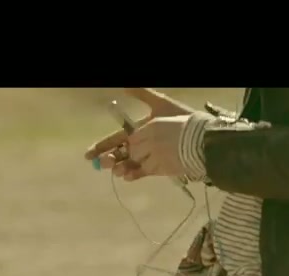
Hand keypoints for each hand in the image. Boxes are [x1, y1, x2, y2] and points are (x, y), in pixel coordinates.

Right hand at [82, 88, 196, 180]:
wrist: (199, 138)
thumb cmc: (180, 119)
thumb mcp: (161, 104)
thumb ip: (143, 94)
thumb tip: (124, 86)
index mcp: (140, 131)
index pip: (116, 139)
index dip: (102, 146)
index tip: (89, 154)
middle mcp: (142, 145)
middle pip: (119, 154)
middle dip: (107, 158)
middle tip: (101, 162)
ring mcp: (148, 158)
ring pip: (127, 164)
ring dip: (118, 167)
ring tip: (116, 169)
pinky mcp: (157, 169)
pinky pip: (140, 173)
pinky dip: (132, 175)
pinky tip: (127, 175)